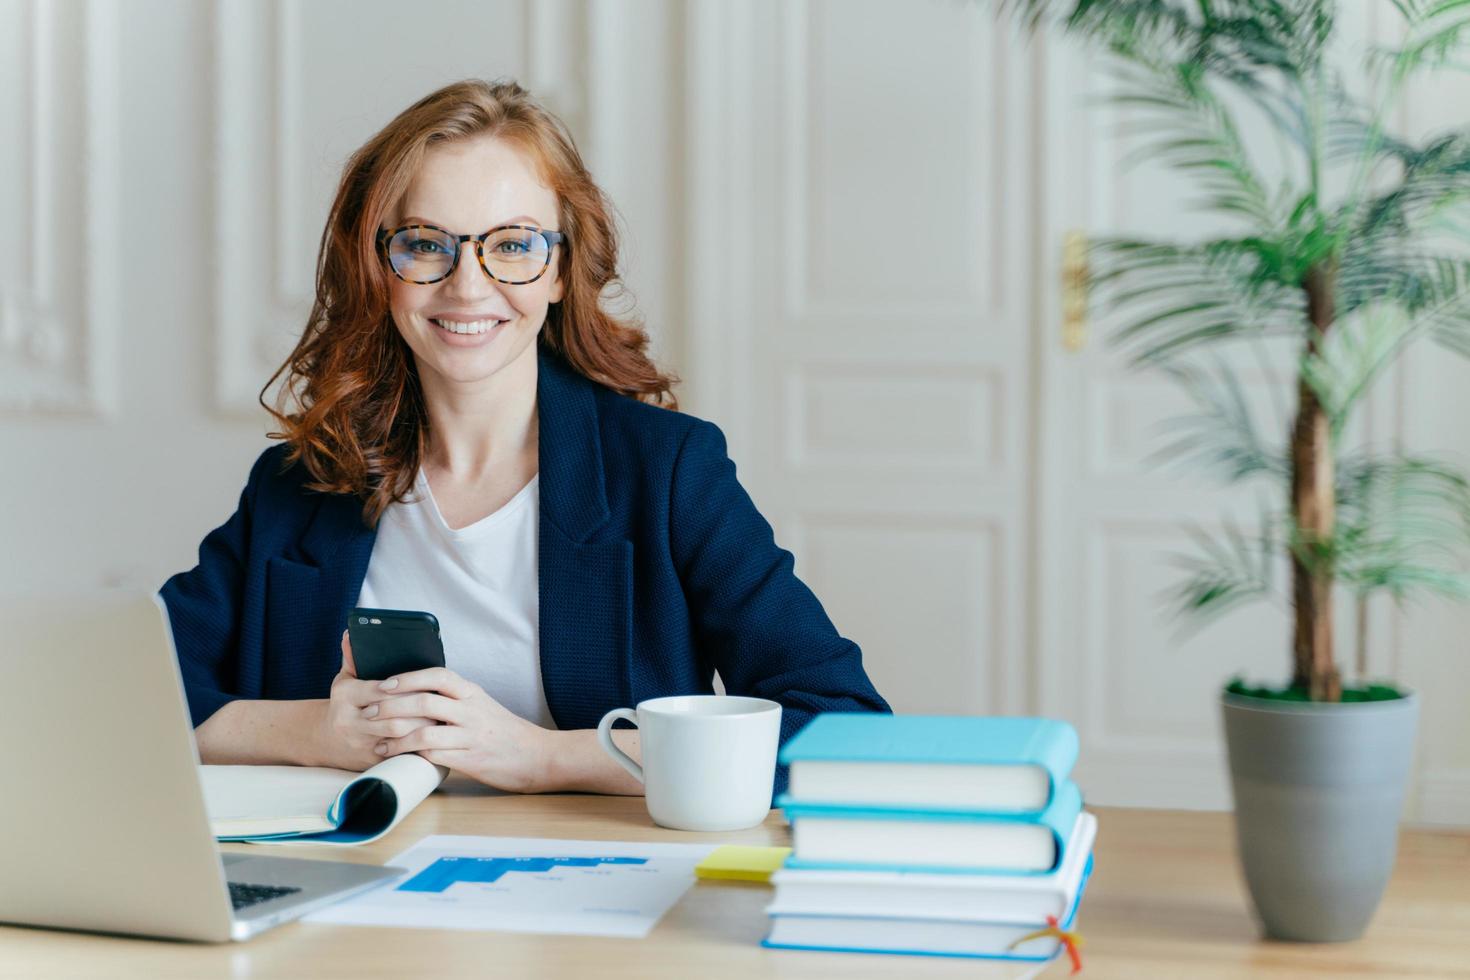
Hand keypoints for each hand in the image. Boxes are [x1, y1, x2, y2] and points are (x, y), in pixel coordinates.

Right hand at [319, 630, 435, 770]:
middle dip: (419, 710)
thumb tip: (351, 633)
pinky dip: (416, 744)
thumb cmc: (345, 704)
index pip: (379, 691)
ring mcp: (360, 744)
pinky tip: (431, 736)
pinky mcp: (370, 760)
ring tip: (440, 717)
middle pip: (392, 716)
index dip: (403, 688)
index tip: (423, 684)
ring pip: (397, 736)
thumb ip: (353, 657)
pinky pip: (398, 752)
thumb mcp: (344, 679)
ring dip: (422, 727)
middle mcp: (349, 721)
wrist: (327, 740)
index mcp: (345, 696)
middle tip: (440, 702)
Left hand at [371, 667, 553, 792]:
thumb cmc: (504, 731)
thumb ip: (455, 699)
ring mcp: (471, 736)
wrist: (538, 756)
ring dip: (396, 737)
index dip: (408, 677)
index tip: (384, 683)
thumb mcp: (483, 705)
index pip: (438, 676)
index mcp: (472, 693)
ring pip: (424, 732)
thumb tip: (418, 693)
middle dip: (391, 707)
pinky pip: (434, 756)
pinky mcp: (470, 760)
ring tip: (378, 742)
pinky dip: (412, 756)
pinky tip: (399, 758)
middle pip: (424, 702)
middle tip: (370, 712)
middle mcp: (471, 711)